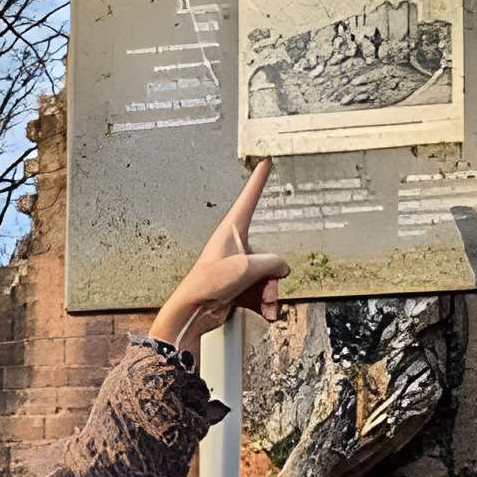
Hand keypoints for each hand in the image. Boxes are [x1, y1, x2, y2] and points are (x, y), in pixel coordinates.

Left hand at [149, 160, 290, 347]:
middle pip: (269, 254)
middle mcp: (235, 245)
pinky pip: (260, 291)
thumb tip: (282, 268)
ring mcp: (237, 266)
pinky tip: (264, 313)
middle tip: (268, 288)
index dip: (258, 180)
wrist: (193, 312)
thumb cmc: (207, 284)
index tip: (265, 163)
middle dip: (273, 276)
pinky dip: (264, 304)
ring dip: (270, 294)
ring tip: (265, 306)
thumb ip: (273, 263)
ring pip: (267, 276)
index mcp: (231, 229)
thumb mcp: (247, 268)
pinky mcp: (237, 285)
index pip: (249, 197)